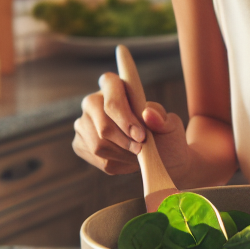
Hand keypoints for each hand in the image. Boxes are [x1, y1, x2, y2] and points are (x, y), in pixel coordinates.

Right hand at [73, 71, 190, 180]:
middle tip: (141, 150)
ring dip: (122, 154)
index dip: (125, 118)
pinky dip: (115, 162)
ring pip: (98, 145)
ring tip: (138, 155)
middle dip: (125, 142)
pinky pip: (96, 158)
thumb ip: (161, 119)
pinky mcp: (80, 143)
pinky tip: (128, 159)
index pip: (112, 98)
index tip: (142, 136)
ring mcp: (83, 122)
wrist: (158, 153)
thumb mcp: (169, 125)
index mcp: (113, 85)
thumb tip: (148, 113)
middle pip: (103, 126)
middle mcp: (92, 101)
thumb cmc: (162, 133)